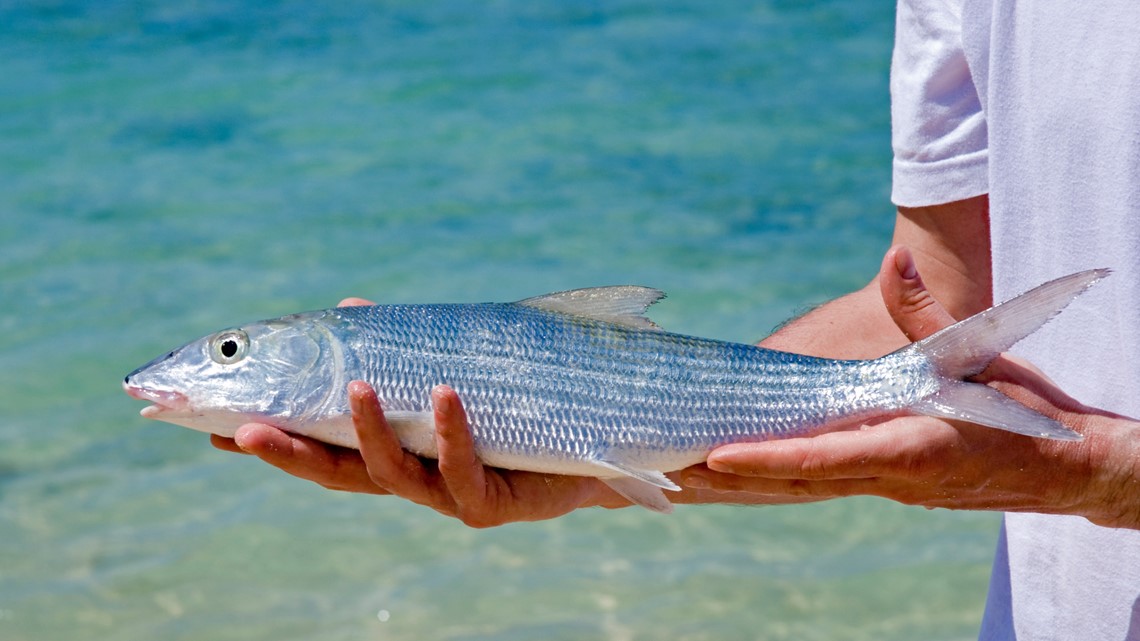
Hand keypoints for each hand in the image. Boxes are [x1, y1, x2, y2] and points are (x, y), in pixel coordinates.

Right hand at [211, 298, 628, 526]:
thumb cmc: (514, 406)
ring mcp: (449, 495)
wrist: (592, 443)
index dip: (271, 441)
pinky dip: (451, 430)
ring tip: (354, 384)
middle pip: (338, 472)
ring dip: (369, 429)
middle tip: (241, 429)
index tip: (213, 427)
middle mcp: (413, 479)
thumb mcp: (451, 367)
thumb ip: (400, 348)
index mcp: (396, 452)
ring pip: (394, 473)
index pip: (320, 448)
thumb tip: (348, 307)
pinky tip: (442, 392)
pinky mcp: (492, 503)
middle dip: (290, 453)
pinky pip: (465, 468)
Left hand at [683, 247, 1139, 529]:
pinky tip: (732, 473)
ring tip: (678, 477)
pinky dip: (771, 477)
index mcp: (911, 448)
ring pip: (797, 486)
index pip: (824, 457)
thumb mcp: (982, 353)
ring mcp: (883, 486)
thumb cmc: (1026, 408)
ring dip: (740, 484)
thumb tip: (897, 257)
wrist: (1066, 467)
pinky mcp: (882, 482)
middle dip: (729, 479)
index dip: (768, 457)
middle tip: (666, 472)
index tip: (716, 457)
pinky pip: (814, 482)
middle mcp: (888, 476)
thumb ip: (928, 311)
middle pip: (794, 480)